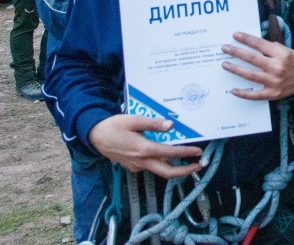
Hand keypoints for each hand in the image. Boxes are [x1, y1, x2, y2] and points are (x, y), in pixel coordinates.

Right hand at [88, 115, 204, 177]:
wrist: (95, 137)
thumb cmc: (114, 126)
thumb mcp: (134, 120)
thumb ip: (153, 123)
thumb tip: (170, 126)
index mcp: (143, 149)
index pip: (170, 154)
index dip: (186, 154)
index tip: (198, 152)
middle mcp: (141, 161)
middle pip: (167, 172)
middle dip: (185, 171)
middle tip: (199, 165)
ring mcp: (136, 166)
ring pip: (159, 170)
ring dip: (174, 167)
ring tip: (187, 160)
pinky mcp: (133, 166)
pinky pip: (150, 166)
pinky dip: (161, 163)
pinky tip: (166, 155)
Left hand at [222, 31, 293, 100]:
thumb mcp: (286, 50)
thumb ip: (271, 48)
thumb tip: (253, 44)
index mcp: (281, 54)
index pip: (260, 44)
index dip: (246, 39)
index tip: (235, 35)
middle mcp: (277, 67)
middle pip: (252, 58)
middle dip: (236, 52)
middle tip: (225, 48)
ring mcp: (274, 82)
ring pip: (250, 75)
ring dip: (236, 69)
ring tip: (225, 64)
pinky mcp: (272, 94)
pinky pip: (255, 95)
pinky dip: (243, 93)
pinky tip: (233, 90)